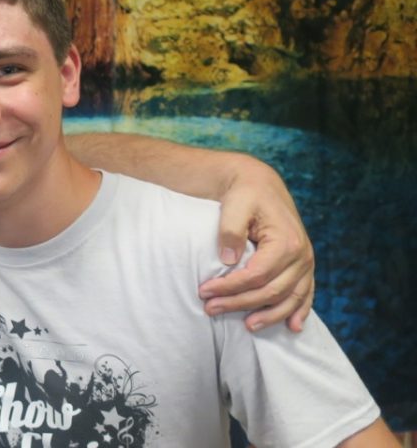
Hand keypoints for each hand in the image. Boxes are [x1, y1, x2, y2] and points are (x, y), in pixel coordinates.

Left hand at [198, 157, 314, 332]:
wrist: (259, 184)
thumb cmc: (245, 194)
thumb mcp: (234, 205)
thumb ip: (230, 231)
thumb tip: (228, 260)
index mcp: (286, 241)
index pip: (256, 275)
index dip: (229, 287)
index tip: (204, 291)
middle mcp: (302, 255)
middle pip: (271, 291)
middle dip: (239, 303)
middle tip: (210, 309)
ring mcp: (306, 262)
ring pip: (290, 298)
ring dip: (270, 315)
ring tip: (247, 327)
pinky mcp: (304, 265)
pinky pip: (306, 293)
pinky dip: (300, 310)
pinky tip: (292, 326)